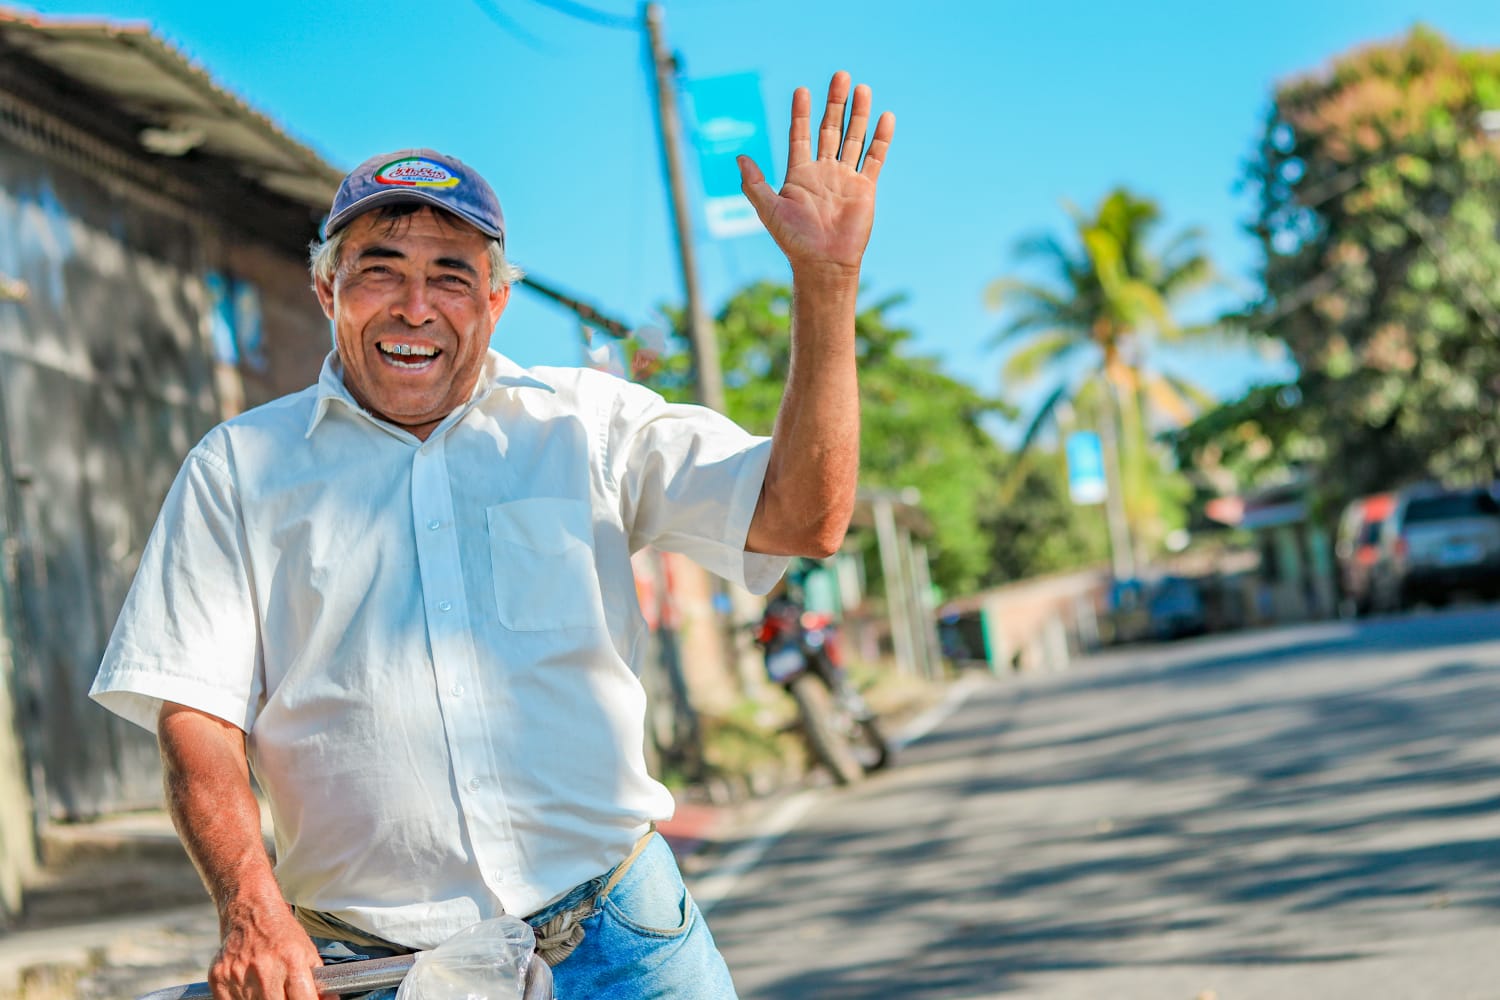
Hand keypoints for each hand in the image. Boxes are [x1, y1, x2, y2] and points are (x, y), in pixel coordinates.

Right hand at [208, 900, 326, 999]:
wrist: (249, 911)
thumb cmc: (282, 934)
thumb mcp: (308, 952)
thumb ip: (317, 981)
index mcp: (292, 962)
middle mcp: (265, 970)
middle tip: (284, 994)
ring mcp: (239, 976)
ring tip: (267, 989)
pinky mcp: (219, 979)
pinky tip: (248, 990)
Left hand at [738, 72, 894, 277]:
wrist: (823, 264)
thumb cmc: (794, 241)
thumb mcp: (768, 211)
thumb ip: (754, 184)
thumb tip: (739, 157)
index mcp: (799, 174)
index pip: (800, 135)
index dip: (800, 113)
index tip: (802, 90)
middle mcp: (823, 171)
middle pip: (830, 129)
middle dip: (835, 103)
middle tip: (841, 75)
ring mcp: (845, 178)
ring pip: (854, 138)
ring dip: (858, 114)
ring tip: (863, 88)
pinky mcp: (864, 188)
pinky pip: (874, 158)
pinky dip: (880, 139)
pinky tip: (885, 118)